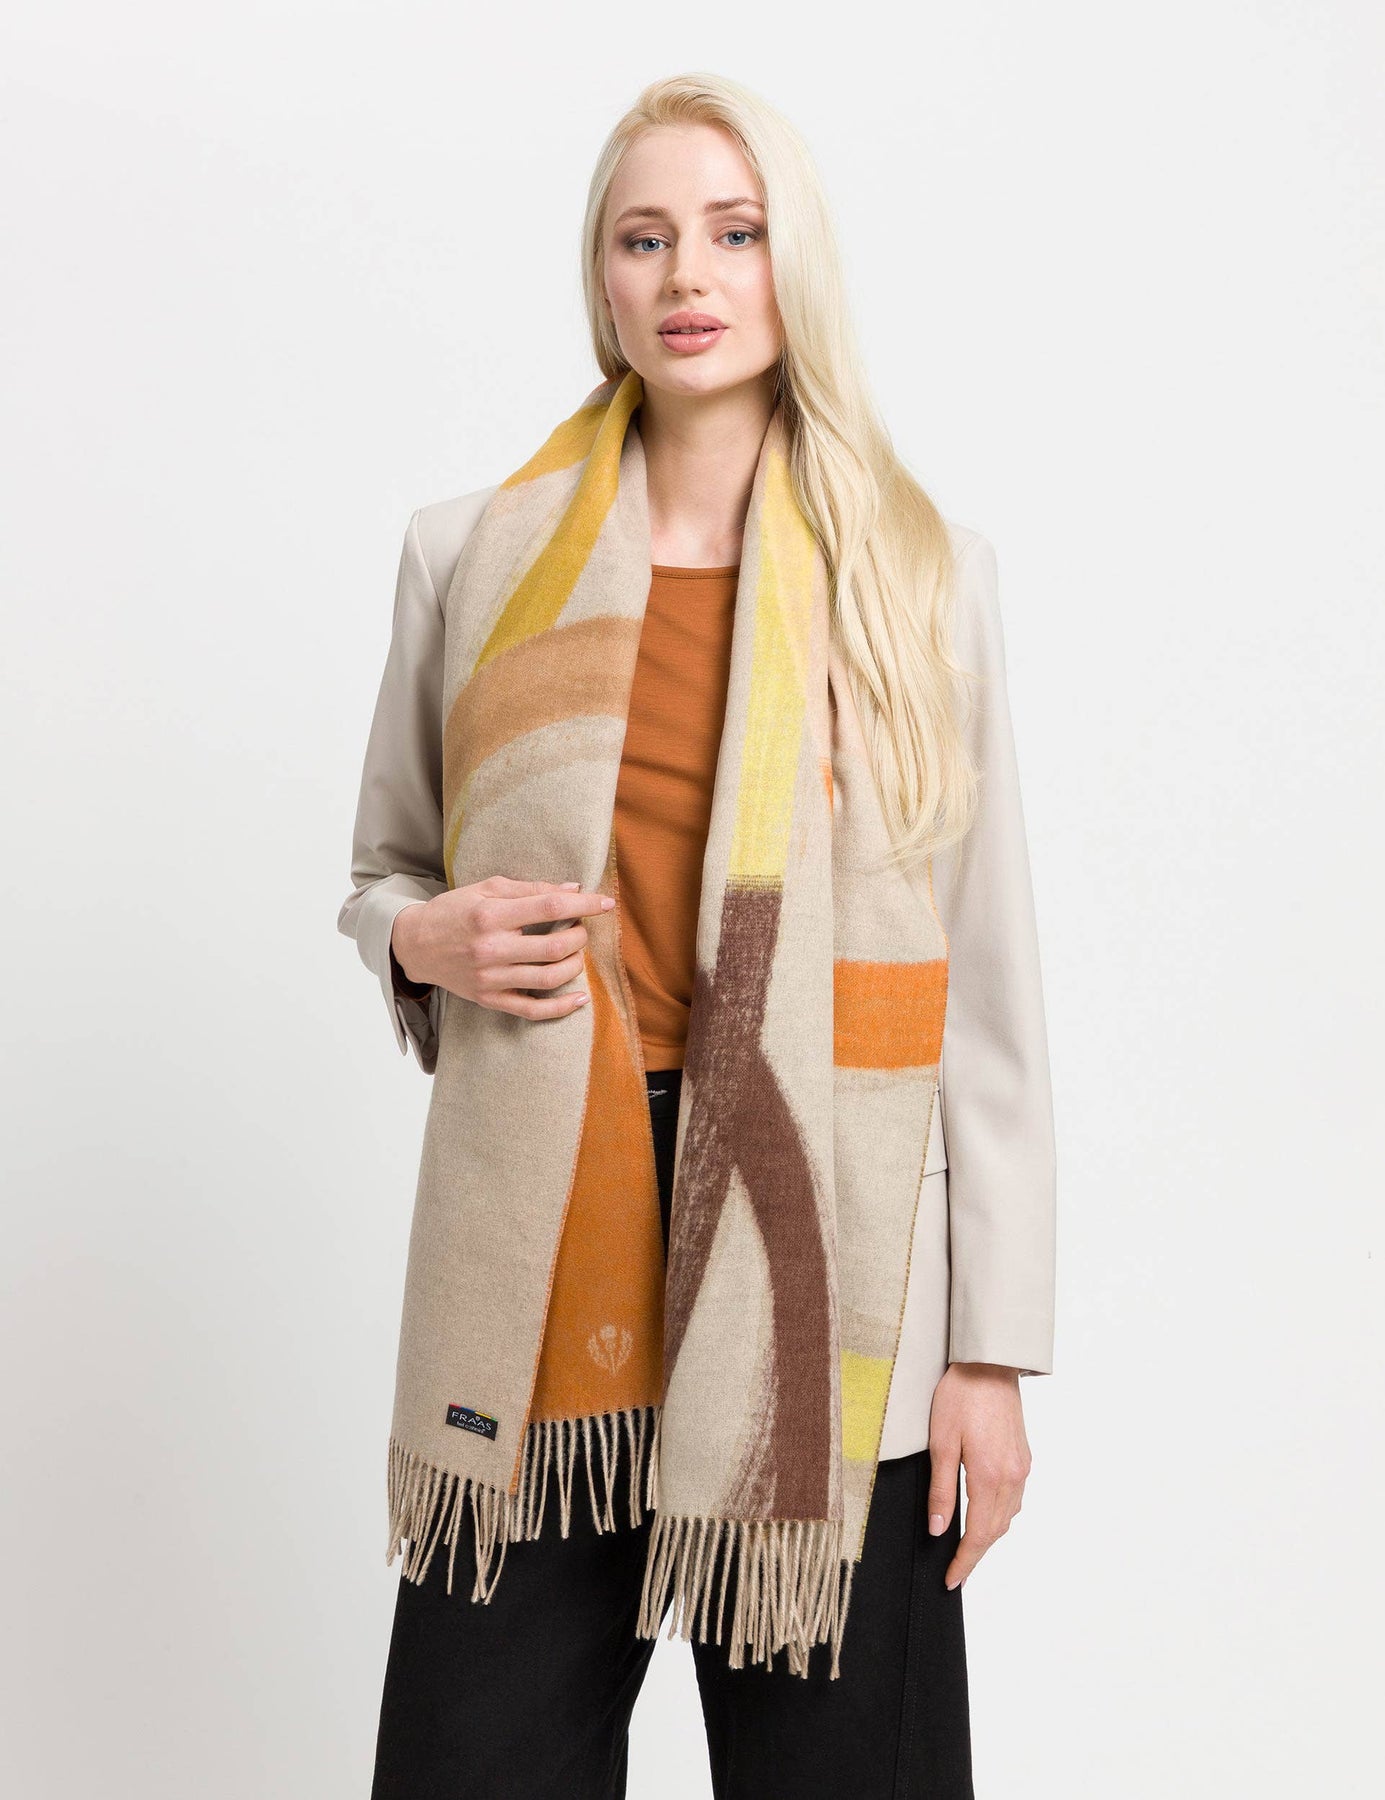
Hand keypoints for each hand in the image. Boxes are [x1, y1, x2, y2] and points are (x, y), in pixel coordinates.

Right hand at [390, 875, 614, 1019]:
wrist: (415, 944)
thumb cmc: (454, 911)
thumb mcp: (487, 888)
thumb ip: (530, 889)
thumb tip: (573, 889)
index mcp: (491, 915)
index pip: (549, 906)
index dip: (584, 904)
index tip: (605, 903)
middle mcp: (491, 948)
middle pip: (555, 945)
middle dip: (580, 935)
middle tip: (581, 927)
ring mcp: (491, 978)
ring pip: (550, 977)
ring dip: (575, 963)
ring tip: (576, 951)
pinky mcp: (489, 999)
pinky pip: (532, 1010)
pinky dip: (561, 1007)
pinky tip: (580, 998)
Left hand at [926, 1362, 1031, 1590]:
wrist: (990, 1363)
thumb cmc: (960, 1395)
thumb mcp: (940, 1442)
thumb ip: (941, 1490)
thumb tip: (939, 1530)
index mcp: (989, 1476)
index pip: (978, 1534)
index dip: (965, 1562)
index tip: (951, 1581)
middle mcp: (1012, 1476)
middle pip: (996, 1531)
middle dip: (976, 1556)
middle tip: (956, 1575)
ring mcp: (1022, 1466)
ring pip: (1008, 1516)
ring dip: (989, 1536)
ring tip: (968, 1550)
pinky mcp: (1023, 1456)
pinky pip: (1015, 1498)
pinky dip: (1000, 1515)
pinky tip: (986, 1514)